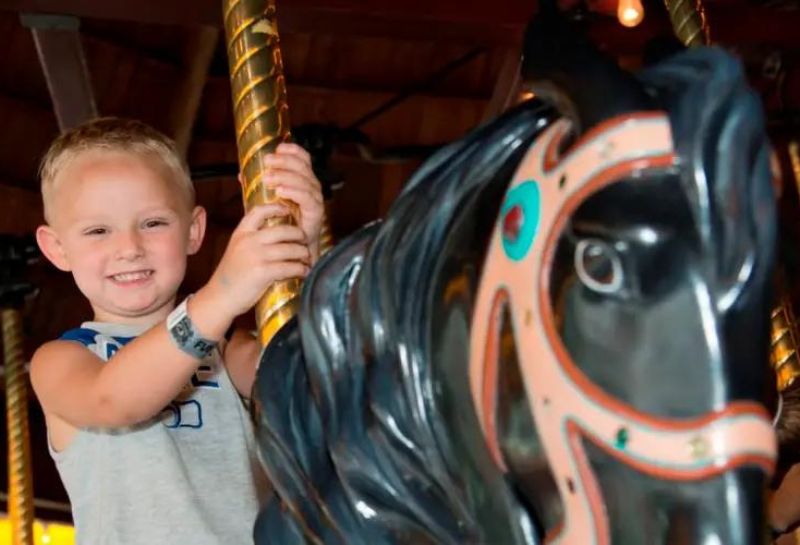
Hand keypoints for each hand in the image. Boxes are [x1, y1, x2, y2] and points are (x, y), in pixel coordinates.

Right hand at [204, 203, 309, 319]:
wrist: (219, 298)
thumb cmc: (230, 277)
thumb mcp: (236, 250)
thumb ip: (252, 240)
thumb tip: (276, 235)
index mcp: (241, 233)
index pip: (259, 211)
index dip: (276, 208)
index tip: (288, 210)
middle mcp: (249, 241)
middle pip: (283, 230)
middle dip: (299, 235)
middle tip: (306, 241)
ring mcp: (256, 256)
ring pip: (290, 249)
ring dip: (303, 254)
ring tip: (307, 258)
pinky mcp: (263, 272)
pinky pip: (290, 267)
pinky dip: (301, 270)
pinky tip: (304, 272)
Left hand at [260, 143, 323, 261]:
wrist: (295, 250)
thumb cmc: (282, 225)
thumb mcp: (268, 202)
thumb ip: (258, 188)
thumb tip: (240, 175)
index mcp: (302, 182)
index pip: (303, 160)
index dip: (293, 151)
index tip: (278, 148)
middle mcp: (311, 188)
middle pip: (303, 167)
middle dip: (285, 161)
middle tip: (268, 161)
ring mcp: (315, 200)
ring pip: (305, 181)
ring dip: (286, 176)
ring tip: (269, 178)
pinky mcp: (316, 213)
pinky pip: (307, 198)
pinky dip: (294, 192)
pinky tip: (280, 191)